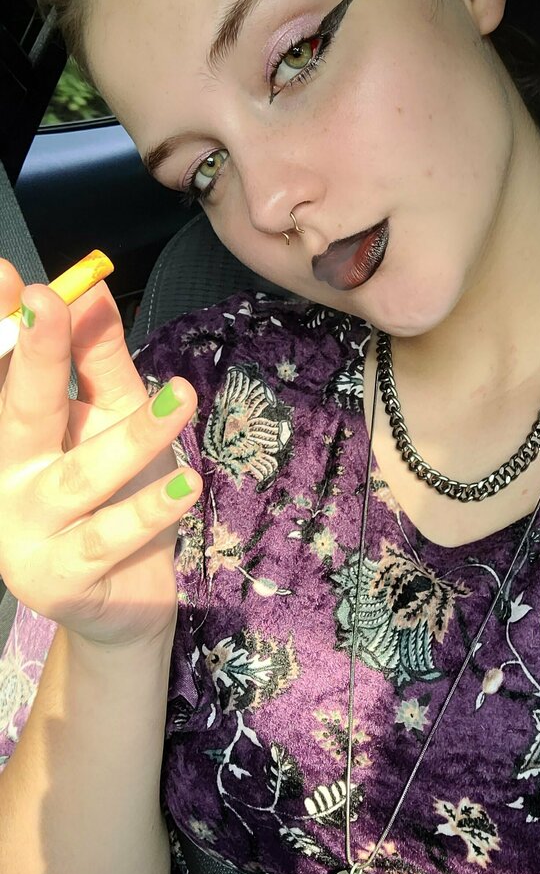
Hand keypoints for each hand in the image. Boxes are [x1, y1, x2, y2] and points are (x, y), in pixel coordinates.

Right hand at [0, 258, 201, 647]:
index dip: (5, 325)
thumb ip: (101, 362)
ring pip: (84, 476)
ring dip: (134, 434)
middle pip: (23, 412)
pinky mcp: (60, 579)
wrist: (126, 598)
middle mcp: (11, 477)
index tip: (10, 276)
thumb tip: (91, 291)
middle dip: (38, 355)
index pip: (7, 373)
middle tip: (50, 302)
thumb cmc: (120, 496)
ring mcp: (28, 532)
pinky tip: (187, 484)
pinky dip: (150, 510)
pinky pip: (111, 537)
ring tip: (184, 396)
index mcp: (19, 434)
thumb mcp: (114, 420)